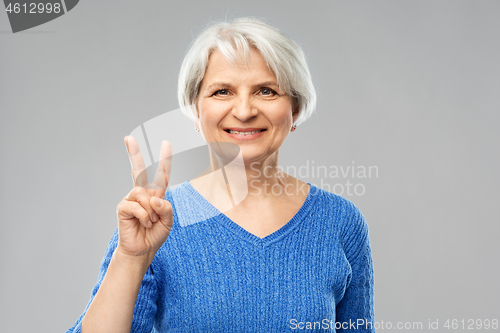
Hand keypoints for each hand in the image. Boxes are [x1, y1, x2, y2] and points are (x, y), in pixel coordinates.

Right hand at [115, 136, 172, 263]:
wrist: (142, 250)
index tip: (166, 143)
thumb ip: (166, 208)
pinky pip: (136, 206)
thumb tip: (154, 199)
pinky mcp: (123, 207)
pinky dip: (144, 216)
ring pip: (144, 194)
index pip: (161, 175)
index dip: (164, 159)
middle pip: (139, 171)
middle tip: (128, 138)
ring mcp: (131, 199)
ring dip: (151, 211)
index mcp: (155, 195)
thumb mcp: (168, 221)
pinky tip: (143, 223)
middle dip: (133, 153)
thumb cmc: (154, 235)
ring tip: (150, 222)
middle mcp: (142, 194)